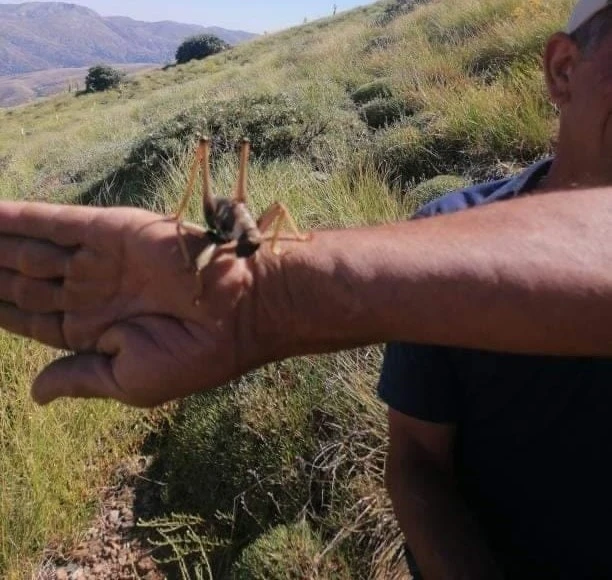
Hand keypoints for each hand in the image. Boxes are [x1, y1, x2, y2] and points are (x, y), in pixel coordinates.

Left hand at [0, 202, 269, 406]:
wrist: (243, 313)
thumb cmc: (193, 356)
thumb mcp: (130, 381)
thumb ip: (79, 379)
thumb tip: (35, 393)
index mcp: (94, 330)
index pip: (28, 317)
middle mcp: (93, 292)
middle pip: (22, 281)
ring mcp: (100, 260)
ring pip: (31, 250)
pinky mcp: (112, 230)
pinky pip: (54, 221)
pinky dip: (18, 217)